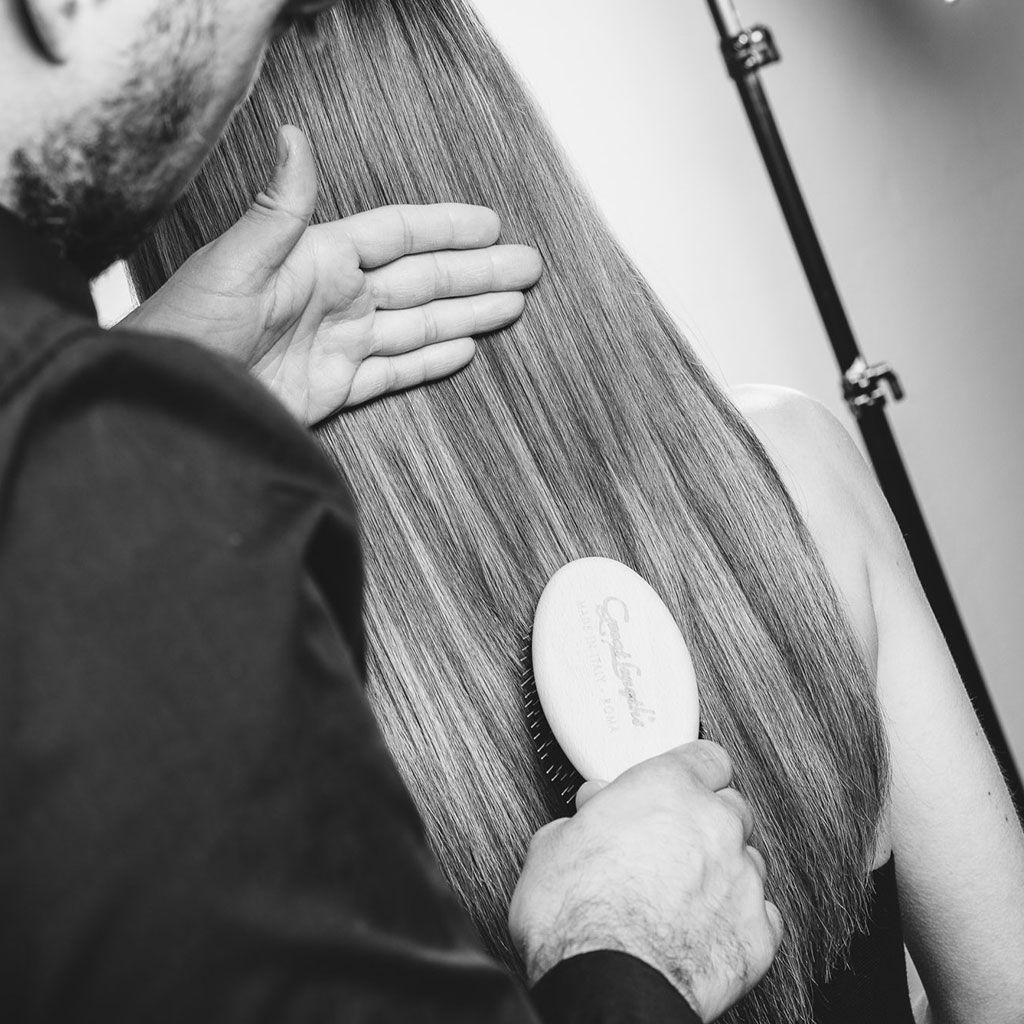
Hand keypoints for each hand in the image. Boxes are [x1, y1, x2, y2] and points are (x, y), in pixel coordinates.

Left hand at [121, 125, 542, 424]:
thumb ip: (278, 211)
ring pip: (418, 325)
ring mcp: (339, 344)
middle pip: (422, 281)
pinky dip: (430, 361)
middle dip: (476, 273)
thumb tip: (294, 138)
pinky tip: (463, 348)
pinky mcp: (334, 388)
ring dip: (467, 313)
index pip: (395, 236)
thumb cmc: (187, 329)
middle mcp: (335, 299)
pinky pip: (394, 370)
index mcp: (316, 260)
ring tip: (513, 305)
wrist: (174, 402)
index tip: (490, 225)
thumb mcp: (233, 266)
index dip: (444, 229)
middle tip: (528, 267)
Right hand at [508, 741, 782, 1022]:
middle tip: (670, 843)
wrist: (607, 984)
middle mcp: (713, 824)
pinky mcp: (758, 933)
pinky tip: (706, 930)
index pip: (706, 756)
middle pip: (730, 806)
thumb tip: (586, 818)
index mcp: (667, 788)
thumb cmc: (576, 917)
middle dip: (704, 822)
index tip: (678, 785)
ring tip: (684, 895)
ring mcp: (742, 879)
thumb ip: (583, 819)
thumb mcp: (553, 846)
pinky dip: (738, 921)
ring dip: (722, 871)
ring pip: (748, 860)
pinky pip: (762, 916)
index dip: (691, 771)